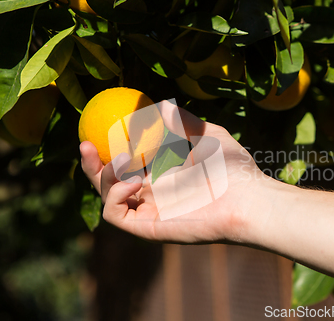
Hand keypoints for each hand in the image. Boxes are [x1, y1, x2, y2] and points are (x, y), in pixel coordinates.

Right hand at [80, 100, 267, 243]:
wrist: (249, 198)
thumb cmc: (234, 170)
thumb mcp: (208, 136)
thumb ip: (185, 122)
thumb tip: (163, 104)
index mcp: (162, 177)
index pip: (126, 166)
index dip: (107, 151)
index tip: (97, 130)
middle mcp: (151, 195)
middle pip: (108, 184)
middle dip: (91, 165)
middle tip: (85, 143)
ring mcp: (149, 212)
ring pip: (108, 198)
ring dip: (103, 177)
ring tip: (121, 159)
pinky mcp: (148, 228)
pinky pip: (115, 215)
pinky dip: (114, 196)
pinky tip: (133, 181)